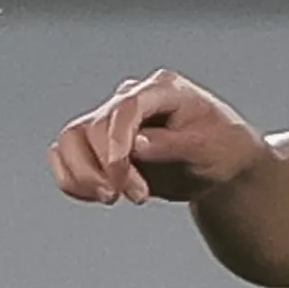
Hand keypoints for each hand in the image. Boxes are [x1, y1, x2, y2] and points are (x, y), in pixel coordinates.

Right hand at [47, 69, 270, 204]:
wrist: (221, 164)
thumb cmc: (222, 148)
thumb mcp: (209, 149)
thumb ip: (173, 145)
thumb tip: (137, 145)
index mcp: (164, 89)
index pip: (126, 108)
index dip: (116, 141)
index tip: (119, 174)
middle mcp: (132, 98)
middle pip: (93, 127)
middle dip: (107, 168)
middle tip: (137, 196)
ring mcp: (112, 119)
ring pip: (70, 140)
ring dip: (83, 175)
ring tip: (112, 197)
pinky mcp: (98, 144)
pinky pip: (66, 156)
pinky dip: (72, 180)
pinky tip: (96, 195)